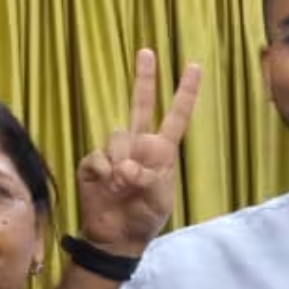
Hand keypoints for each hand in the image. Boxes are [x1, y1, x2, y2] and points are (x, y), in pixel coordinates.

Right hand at [77, 49, 201, 256]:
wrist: (115, 237)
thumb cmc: (144, 216)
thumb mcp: (159, 199)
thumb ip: (148, 178)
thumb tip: (126, 165)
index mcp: (161, 151)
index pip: (176, 116)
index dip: (185, 93)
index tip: (194, 67)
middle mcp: (138, 144)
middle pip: (140, 104)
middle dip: (145, 78)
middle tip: (147, 51)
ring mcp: (114, 151)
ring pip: (117, 136)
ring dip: (121, 161)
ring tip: (123, 185)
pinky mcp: (93, 162)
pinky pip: (98, 157)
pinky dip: (103, 172)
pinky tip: (106, 186)